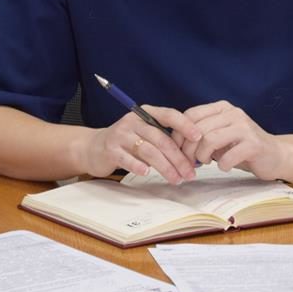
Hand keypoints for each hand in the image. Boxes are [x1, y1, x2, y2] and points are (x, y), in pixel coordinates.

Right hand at [82, 106, 201, 184]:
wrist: (93, 148)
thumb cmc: (127, 142)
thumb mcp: (145, 134)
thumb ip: (164, 139)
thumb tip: (191, 157)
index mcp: (145, 113)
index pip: (169, 115)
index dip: (185, 125)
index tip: (199, 137)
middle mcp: (133, 121)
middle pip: (161, 138)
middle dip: (178, 158)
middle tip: (189, 173)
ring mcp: (120, 134)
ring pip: (148, 150)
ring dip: (165, 166)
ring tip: (176, 179)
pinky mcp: (110, 149)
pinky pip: (127, 158)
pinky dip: (138, 166)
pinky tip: (147, 173)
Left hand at [175, 100, 287, 179]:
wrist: (275, 155)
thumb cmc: (242, 147)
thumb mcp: (220, 135)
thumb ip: (201, 134)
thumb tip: (175, 142)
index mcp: (222, 108)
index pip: (191, 115)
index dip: (179, 134)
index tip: (178, 150)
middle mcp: (233, 113)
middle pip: (198, 129)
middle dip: (189, 149)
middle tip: (190, 162)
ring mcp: (245, 127)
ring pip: (210, 140)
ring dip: (202, 156)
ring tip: (206, 163)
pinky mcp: (254, 144)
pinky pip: (227, 156)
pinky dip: (222, 165)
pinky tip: (225, 166)